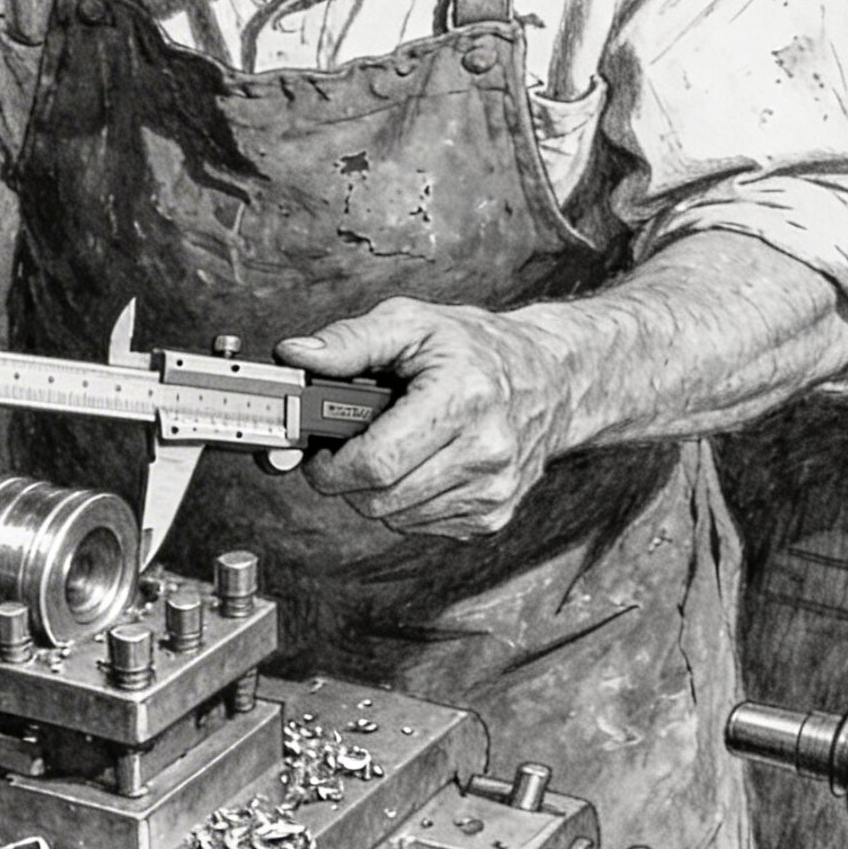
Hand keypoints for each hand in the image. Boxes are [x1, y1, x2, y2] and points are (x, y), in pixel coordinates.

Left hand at [275, 298, 575, 539]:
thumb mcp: (413, 324)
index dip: (331, 464)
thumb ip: (350, 341)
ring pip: (395, 517)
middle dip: (346, 477)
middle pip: (380, 497)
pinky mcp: (492, 516)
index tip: (318, 449)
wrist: (552, 379)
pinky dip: (405, 500)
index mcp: (464, 398)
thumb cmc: (476, 348)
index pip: (376, 462)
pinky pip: (419, 525)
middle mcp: (486, 451)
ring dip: (376, 489)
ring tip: (393, 444)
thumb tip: (295, 355)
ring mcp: (493, 490)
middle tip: (349, 444)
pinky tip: (421, 463)